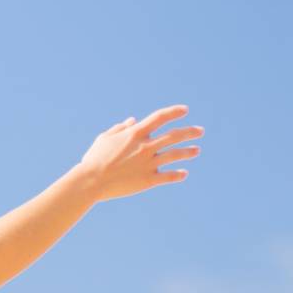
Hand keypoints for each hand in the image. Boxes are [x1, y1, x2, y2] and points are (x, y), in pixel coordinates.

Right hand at [76, 105, 203, 200]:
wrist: (91, 181)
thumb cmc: (94, 159)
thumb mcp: (104, 139)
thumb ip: (120, 128)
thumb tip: (132, 120)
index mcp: (135, 134)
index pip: (160, 117)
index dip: (174, 112)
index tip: (185, 110)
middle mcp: (146, 146)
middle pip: (174, 135)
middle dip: (190, 132)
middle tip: (200, 131)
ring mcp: (148, 163)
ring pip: (175, 155)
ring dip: (188, 152)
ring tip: (197, 150)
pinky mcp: (147, 180)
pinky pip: (168, 176)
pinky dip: (177, 175)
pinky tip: (184, 173)